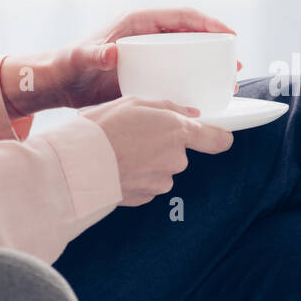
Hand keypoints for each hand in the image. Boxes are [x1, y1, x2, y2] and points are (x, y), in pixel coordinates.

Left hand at [0, 7, 241, 116]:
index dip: (209, 23)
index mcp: (138, 22)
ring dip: (210, 66)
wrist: (60, 83)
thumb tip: (111, 53)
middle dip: (218, 46)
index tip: (229, 36)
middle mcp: (148, 34)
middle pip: (192, 35)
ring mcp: (150, 53)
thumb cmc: (69, 65)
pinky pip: (178, 72)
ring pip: (188, 54)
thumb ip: (93, 55)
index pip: (182, 16)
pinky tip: (207, 99)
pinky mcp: (149, 71)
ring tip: (229, 84)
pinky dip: (195, 81)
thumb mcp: (80, 59)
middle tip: (236, 65)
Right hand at [80, 94, 233, 205]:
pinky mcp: (145, 198)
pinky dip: (136, 176)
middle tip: (135, 134)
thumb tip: (189, 114)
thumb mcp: (134, 102)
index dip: (220, 137)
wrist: (79, 164)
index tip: (221, 136)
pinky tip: (117, 166)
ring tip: (120, 151)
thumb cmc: (103, 127)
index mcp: (177, 131)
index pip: (216, 139)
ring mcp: (161, 182)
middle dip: (162, 145)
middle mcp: (175, 159)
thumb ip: (168, 108)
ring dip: (147, 161)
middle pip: (179, 152)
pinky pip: (147, 184)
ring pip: (162, 169)